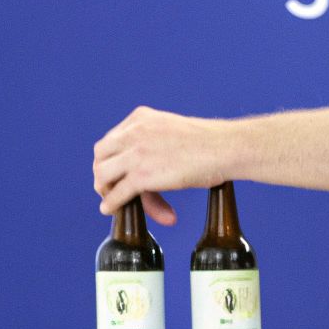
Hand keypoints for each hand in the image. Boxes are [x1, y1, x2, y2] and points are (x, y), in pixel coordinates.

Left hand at [93, 106, 239, 224]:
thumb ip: (155, 142)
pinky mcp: (142, 175)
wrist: (226, 148)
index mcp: (140, 118)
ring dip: (108, 191)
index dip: (114, 160)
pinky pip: (117, 192)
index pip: (113, 141)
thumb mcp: (172, 132)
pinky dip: (111, 204)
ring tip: (117, 202)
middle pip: (101, 156)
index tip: (121, 175)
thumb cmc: (209, 144)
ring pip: (104, 175)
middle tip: (112, 189)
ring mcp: (135, 153)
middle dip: (104, 174)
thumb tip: (148, 169)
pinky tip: (111, 210)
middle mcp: (133, 132)